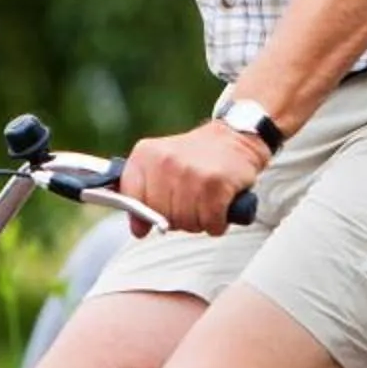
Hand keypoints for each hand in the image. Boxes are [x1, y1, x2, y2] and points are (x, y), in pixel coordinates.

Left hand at [120, 121, 267, 236]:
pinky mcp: (216, 183)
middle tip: (192, 202)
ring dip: (200, 221)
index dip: (146, 213)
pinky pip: (211, 223)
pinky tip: (221, 207)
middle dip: (178, 218)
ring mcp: (190, 172)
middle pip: (161, 217)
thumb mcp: (161, 167)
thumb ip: (143, 197)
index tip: (159, 209)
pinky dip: (218, 223)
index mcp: (145, 155)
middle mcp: (165, 161)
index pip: (131, 200)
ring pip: (187, 223)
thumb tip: (137, 231)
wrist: (234, 137)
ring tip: (207, 201)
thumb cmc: (196, 157)